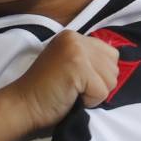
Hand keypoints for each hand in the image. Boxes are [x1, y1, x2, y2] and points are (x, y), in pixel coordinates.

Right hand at [5, 30, 120, 132]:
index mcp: (73, 36)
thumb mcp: (69, 65)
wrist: (24, 104)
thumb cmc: (47, 91)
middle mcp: (75, 38)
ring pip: (111, 79)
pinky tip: (71, 97)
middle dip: (99, 84)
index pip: (110, 54)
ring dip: (95, 93)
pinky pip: (102, 92)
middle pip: (113, 67)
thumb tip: (115, 68)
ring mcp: (76, 51)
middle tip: (74, 88)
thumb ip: (89, 60)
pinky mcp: (78, 67)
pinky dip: (90, 101)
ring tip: (72, 92)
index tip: (78, 80)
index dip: (99, 74)